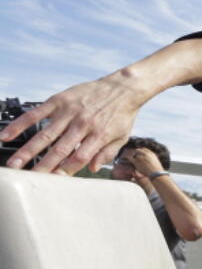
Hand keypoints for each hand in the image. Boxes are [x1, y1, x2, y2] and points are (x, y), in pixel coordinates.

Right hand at [0, 73, 144, 174]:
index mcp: (99, 136)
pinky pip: (36, 114)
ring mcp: (69, 112)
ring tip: (15, 163)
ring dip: (28, 150)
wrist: (122, 87)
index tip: (52, 181)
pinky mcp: (59, 101)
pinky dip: (21, 124)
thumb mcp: (122, 137)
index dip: (66, 170)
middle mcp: (83, 125)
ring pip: (45, 134)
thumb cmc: (122, 114)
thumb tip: (93, 169)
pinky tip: (7, 135)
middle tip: (27, 178)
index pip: (79, 158)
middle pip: (59, 150)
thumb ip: (107, 153)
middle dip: (43, 165)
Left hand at [126, 147, 165, 176]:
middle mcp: (145, 154)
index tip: (139, 153)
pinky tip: (124, 157)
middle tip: (133, 154)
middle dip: (135, 152)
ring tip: (129, 157)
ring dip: (132, 156)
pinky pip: (129, 157)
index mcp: (151, 154)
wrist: (156, 173)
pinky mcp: (136, 162)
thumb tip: (150, 162)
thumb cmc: (157, 171)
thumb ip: (152, 160)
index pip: (144, 149)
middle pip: (138, 150)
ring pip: (134, 154)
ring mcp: (140, 157)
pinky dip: (127, 157)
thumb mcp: (156, 163)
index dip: (141, 151)